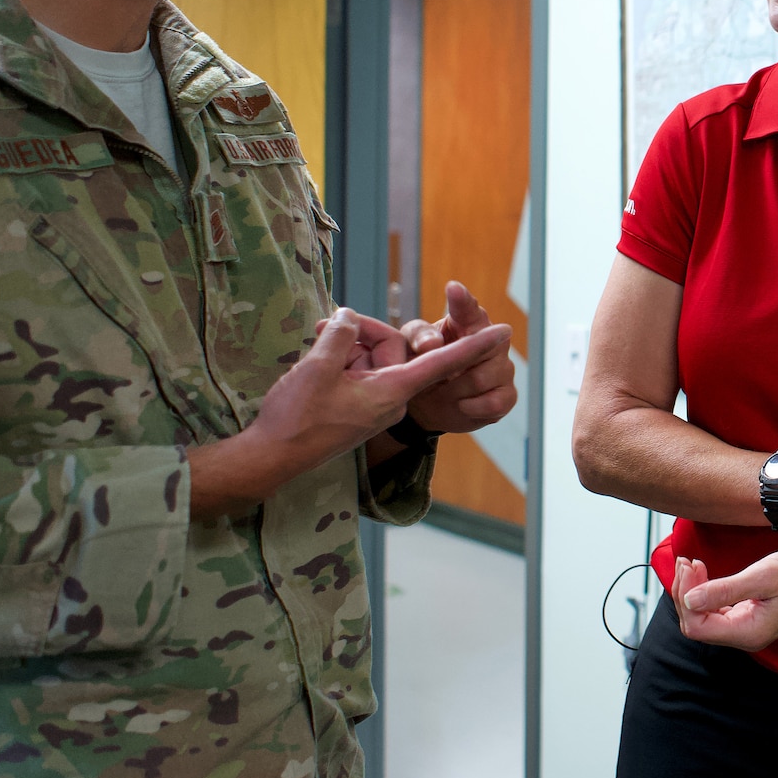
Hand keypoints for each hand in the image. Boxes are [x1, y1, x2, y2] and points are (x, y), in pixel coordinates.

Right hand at [192, 309, 510, 518]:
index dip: (474, 346)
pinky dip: (337, 365)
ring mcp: (372, 405)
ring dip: (342, 351)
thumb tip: (349, 319)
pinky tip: (312, 367)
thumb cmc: (296, 419)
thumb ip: (340, 337)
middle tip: (321, 331)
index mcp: (392, 392)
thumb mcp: (318, 368)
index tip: (505, 332)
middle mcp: (390, 400)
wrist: (272, 458)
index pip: (442, 362)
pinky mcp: (355, 408)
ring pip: (368, 360)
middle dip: (359, 336)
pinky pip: (355, 375)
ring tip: (311, 356)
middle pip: (389, 350)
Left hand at [400, 281, 518, 433]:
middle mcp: (491, 342)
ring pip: (481, 379)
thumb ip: (418, 337)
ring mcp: (503, 369)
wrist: (429, 405)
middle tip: (439, 374)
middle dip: (457, 364)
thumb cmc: (422, 366)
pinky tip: (461, 404)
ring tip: (443, 391)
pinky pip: (494, 403)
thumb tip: (432, 342)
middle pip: (482, 348)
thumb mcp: (409, 348)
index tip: (453, 289)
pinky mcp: (507, 395)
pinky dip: (471, 407)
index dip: (462, 301)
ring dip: (455, 390)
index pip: (468, 309)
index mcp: (466, 324)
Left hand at [673, 550, 777, 651]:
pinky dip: (705, 592)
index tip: (691, 564)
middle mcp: (746, 637)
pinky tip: (704, 573)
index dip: (686, 597)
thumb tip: (689, 601)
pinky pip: (716, 611)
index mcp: (749, 632)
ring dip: (693, 591)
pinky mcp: (750, 618)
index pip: (697, 627)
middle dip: (686, 593)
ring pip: (704, 618)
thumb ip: (725, 590)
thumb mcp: (763, 576)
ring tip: (691, 563)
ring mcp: (748, 629)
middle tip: (688, 561)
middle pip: (697, 625)